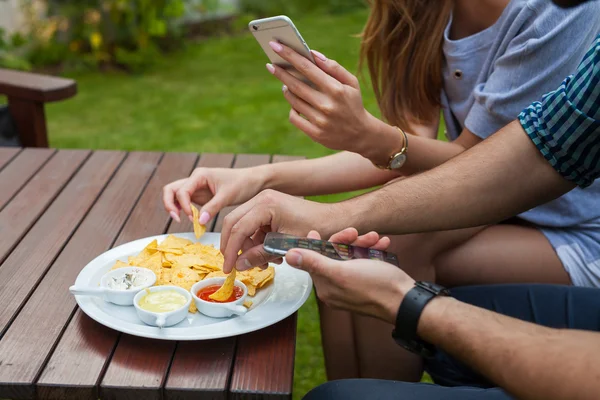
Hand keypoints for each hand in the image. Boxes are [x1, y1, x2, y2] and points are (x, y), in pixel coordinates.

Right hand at [162, 167, 265, 223]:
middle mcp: (195, 180)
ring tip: (182, 221)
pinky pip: (186, 203)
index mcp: (200, 175)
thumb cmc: (242, 184)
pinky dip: (184, 211)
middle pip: (171, 190)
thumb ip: (213, 207)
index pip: (182, 190)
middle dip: (169, 204)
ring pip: (176, 196)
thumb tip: (199, 221)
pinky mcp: (201, 197)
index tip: (192, 218)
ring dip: (175, 208)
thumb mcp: (228, 195)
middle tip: (177, 219)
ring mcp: (196, 188)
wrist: (254, 182)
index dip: (183, 205)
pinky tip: (193, 220)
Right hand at [219, 189, 337, 272]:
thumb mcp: (285, 245)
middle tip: (233, 266)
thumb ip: (260, 255)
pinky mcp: (268, 207)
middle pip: (233, 223)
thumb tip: (239, 265)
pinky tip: (269, 255)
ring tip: (263, 263)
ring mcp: (264, 200)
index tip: (229, 268)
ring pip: (242, 225)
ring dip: (247, 246)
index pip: (238, 228)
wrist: (332, 219)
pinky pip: (253, 225)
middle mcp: (261, 198)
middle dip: (233, 247)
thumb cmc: (315, 228)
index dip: (231, 251)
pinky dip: (256, 241)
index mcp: (265, 204)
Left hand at [266, 41, 382, 156]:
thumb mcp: (351, 83)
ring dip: (286, 89)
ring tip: (284, 82)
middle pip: (296, 85)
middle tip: (270, 64)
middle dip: (281, 72)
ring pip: (293, 101)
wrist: (361, 135)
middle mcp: (327, 105)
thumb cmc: (353, 104)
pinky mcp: (315, 134)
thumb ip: (333, 67)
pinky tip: (294, 102)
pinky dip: (292, 108)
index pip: (307, 68)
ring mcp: (320, 121)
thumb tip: (312, 54)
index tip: (276, 46)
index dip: (290, 56)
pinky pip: (294, 118)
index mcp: (336, 89)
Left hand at [286, 230, 413, 322]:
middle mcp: (337, 287)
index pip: (314, 260)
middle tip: (356, 232)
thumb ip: (314, 263)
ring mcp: (354, 284)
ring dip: (362, 243)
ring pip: (351, 256)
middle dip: (345, 241)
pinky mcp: (369, 280)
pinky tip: (382, 243)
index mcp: (327, 287)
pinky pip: (365, 261)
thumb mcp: (341, 271)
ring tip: (375, 237)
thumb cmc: (375, 287)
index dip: (317, 244)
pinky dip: (372, 250)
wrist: (406, 300)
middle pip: (333, 256)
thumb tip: (289, 257)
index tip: (316, 231)